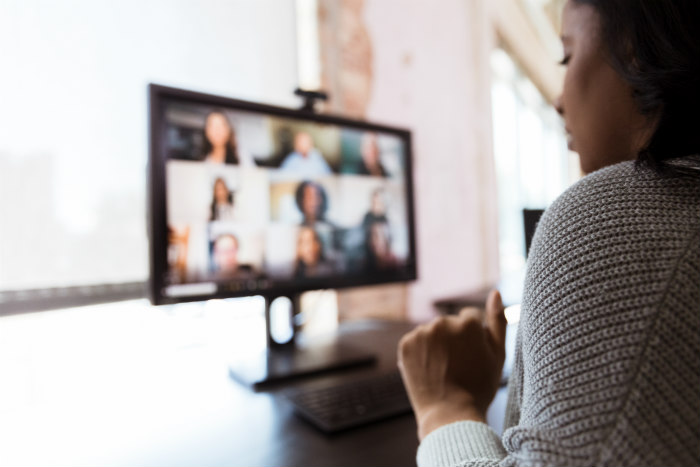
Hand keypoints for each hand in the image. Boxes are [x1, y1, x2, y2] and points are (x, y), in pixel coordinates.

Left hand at [397, 290, 506, 439]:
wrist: (450, 415)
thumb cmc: (479, 387)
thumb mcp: (498, 355)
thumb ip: (498, 320)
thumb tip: (495, 292)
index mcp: (468, 322)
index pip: (470, 319)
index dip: (472, 339)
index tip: (471, 358)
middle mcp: (442, 322)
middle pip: (449, 324)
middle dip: (453, 340)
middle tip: (457, 367)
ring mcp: (422, 332)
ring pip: (432, 333)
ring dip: (436, 345)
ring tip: (442, 370)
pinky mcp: (405, 344)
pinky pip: (415, 341)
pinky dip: (420, 352)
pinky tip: (428, 370)